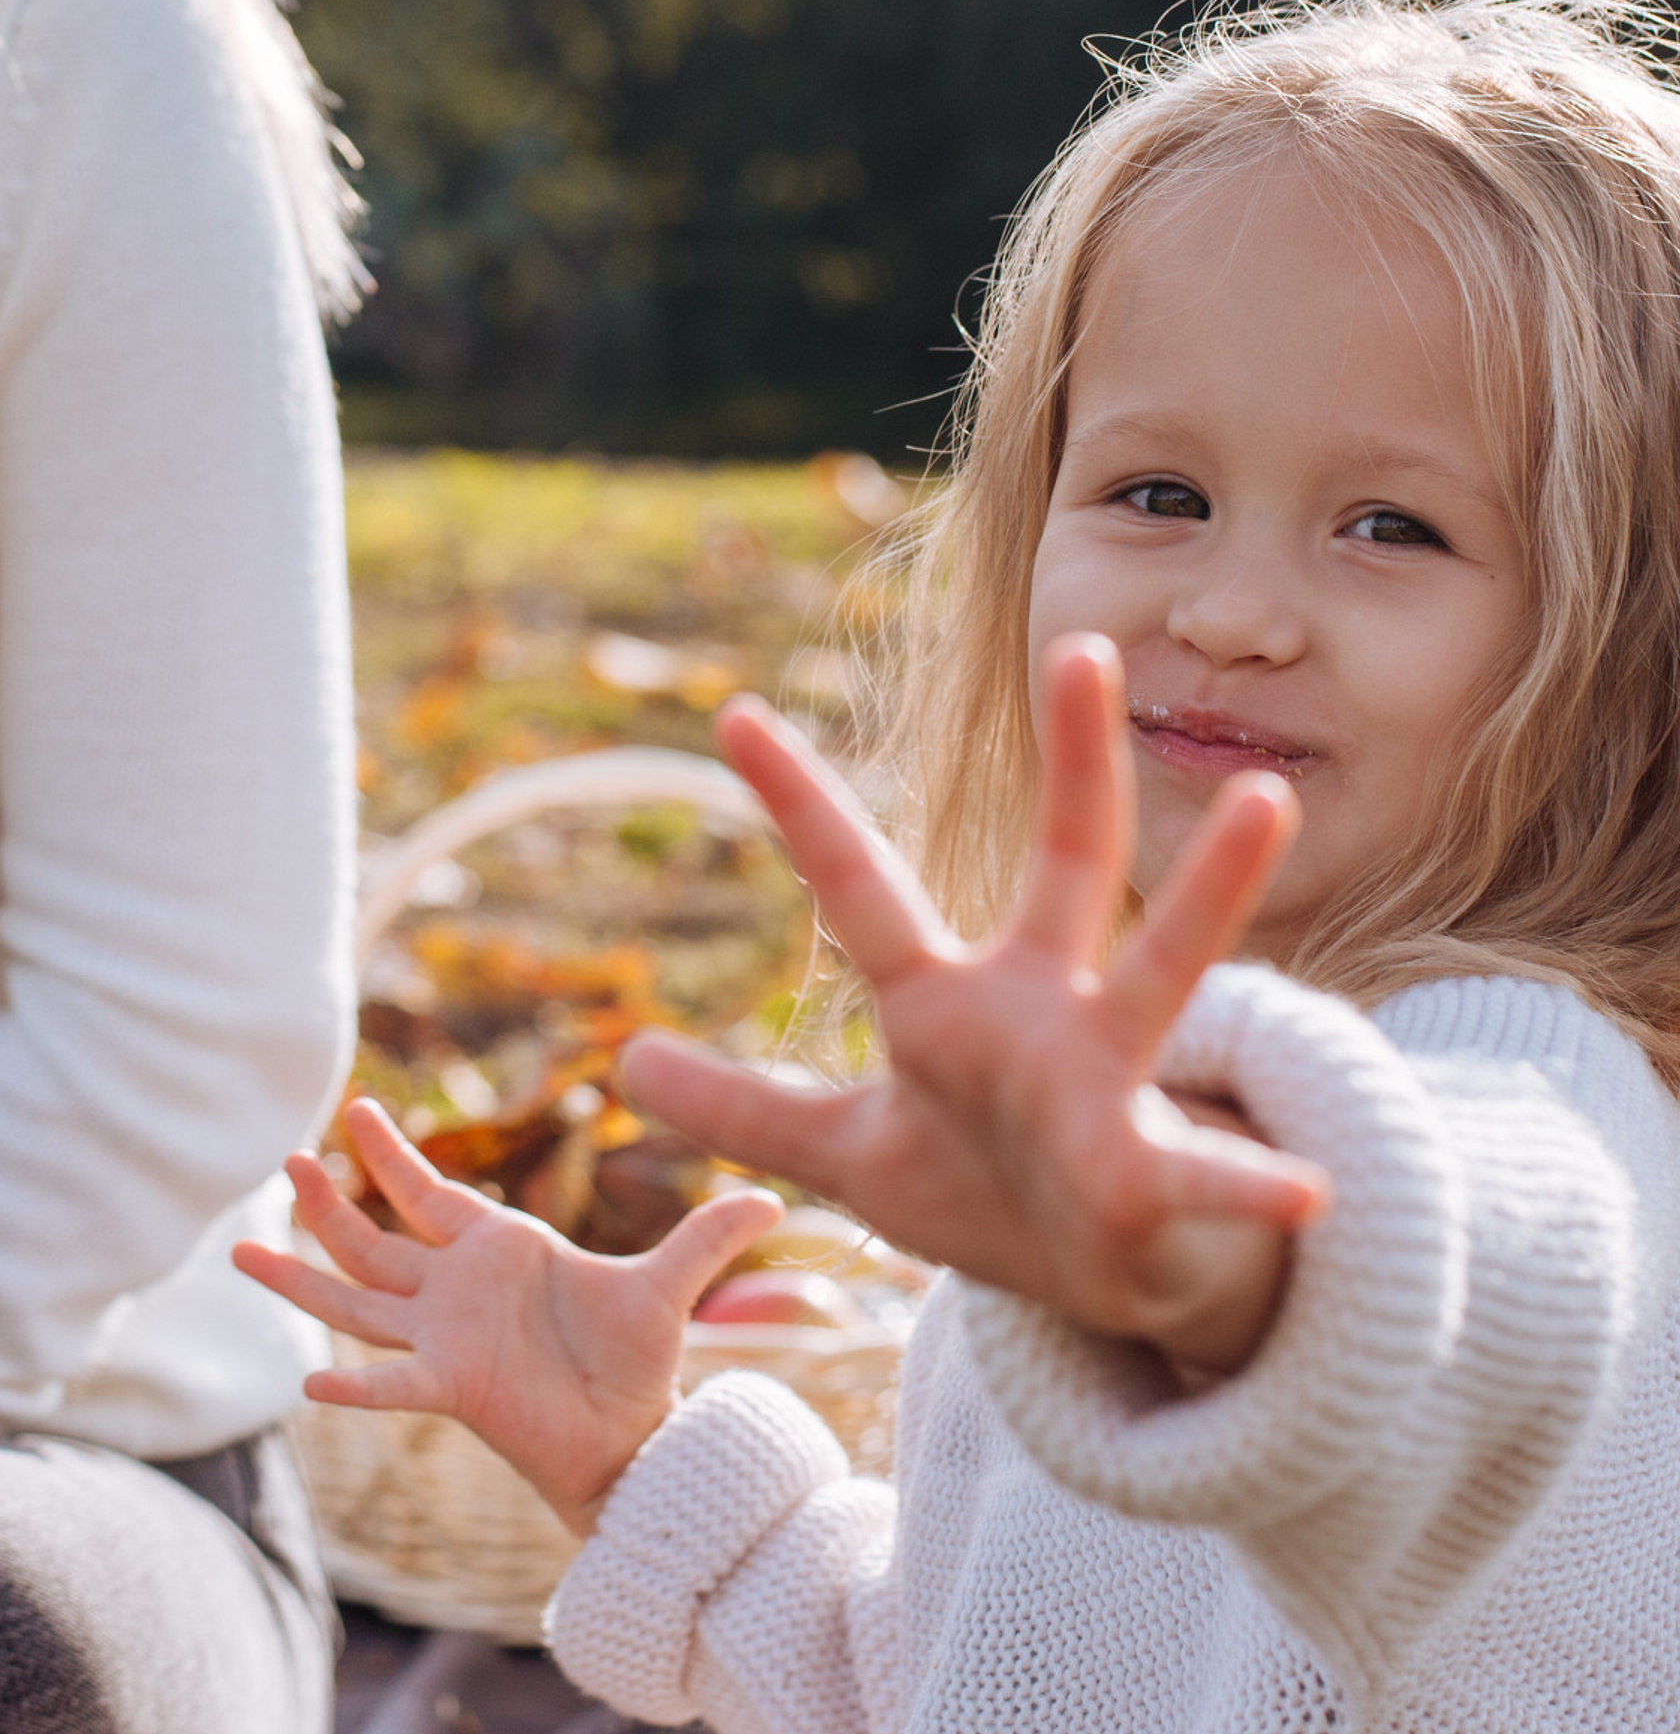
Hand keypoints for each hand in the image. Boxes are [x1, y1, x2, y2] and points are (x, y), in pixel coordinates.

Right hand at [236, 1098, 783, 1535]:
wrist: (636, 1443)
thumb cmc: (639, 1365)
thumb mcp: (670, 1287)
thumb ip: (706, 1237)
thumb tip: (773, 1196)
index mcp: (497, 1250)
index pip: (429, 1192)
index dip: (392, 1155)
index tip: (357, 1109)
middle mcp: (456, 1291)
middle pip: (374, 1238)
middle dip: (330, 1201)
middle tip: (286, 1158)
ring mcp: (443, 1339)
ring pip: (354, 1301)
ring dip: (300, 1278)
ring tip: (238, 1253)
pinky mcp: (451, 1389)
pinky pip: (390, 1383)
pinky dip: (351, 1385)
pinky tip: (306, 1381)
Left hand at [623, 637, 1330, 1379]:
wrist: (1101, 1282)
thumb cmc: (980, 1190)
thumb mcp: (844, 1154)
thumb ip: (743, 1107)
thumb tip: (624, 1064)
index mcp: (945, 1004)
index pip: (860, 882)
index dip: (797, 804)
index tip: (733, 714)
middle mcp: (1039, 1010)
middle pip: (1062, 864)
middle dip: (1075, 763)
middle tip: (1082, 647)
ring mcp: (1108, 1082)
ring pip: (1166, 967)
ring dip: (1213, 888)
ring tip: (1266, 798)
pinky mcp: (1157, 1181)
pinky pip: (1212, 1181)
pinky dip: (1252, 1187)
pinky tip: (1304, 1193)